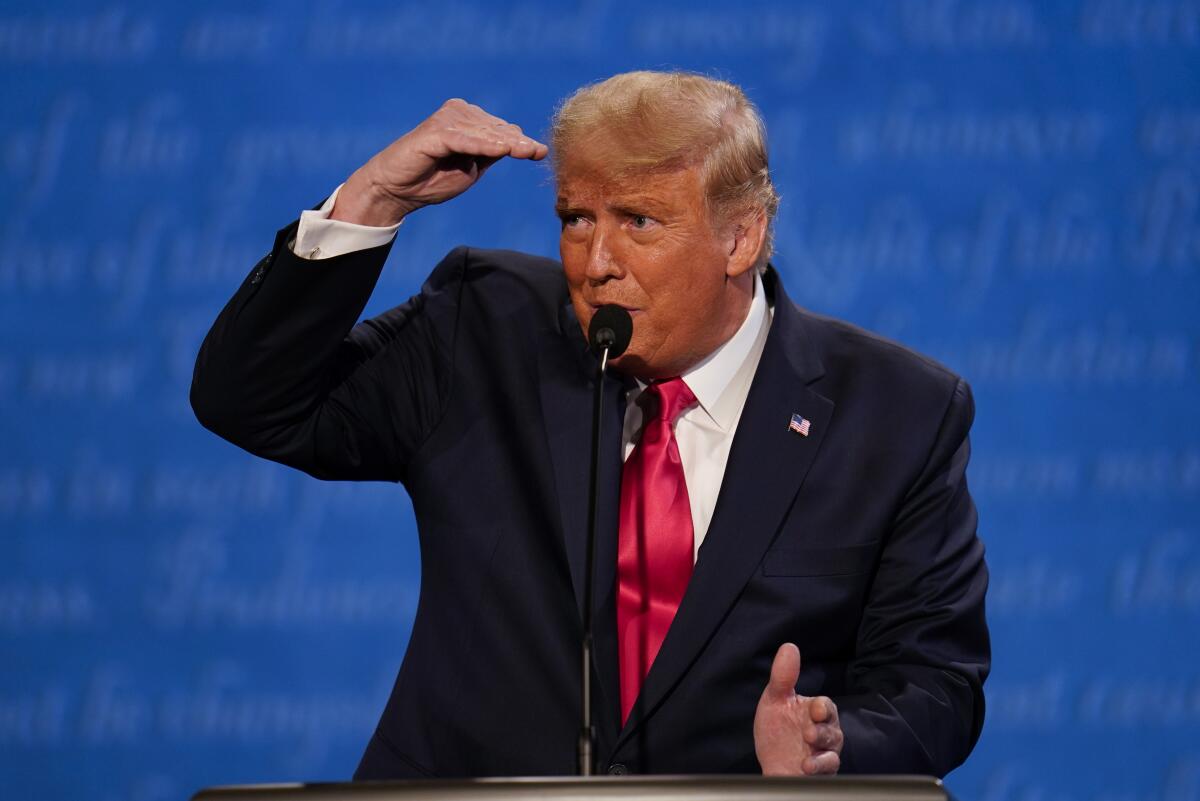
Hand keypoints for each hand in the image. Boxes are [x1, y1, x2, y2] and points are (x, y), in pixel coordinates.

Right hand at [331, 98, 548, 226]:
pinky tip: (502, 149)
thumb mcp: (471, 168)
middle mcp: (457, 113)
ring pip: (484, 133)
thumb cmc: (432, 180)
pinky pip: (464, 139)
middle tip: (539, 152)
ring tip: (527, 152)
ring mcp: (445, 121)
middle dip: (518, 142)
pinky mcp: (434, 133)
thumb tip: (520, 143)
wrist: (397, 190)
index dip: (521, 142)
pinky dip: (483, 144)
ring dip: (506, 143)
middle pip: (496, 129)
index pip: (500, 130)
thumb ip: (491, 154)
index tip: (542, 152)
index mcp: (467, 121)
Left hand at [754, 643, 843, 774]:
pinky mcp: (822, 771)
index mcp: (814, 712)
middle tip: (810, 732)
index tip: (814, 710)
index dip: (822, 708)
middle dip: (823, 729)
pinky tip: (807, 765)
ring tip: (808, 744)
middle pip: (833, 728)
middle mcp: (824, 731)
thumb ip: (783, 677)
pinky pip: (829, 767)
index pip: (826, 706)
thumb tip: (789, 646)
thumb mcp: (775, 701)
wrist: (771, 763)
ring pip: (833, 748)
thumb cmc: (777, 730)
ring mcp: (824, 752)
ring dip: (822, 746)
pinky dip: (820, 766)